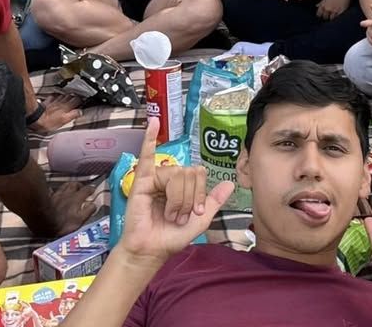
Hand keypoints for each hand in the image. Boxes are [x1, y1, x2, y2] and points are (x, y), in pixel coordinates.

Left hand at [29, 95, 82, 133]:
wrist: (36, 118)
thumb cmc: (48, 122)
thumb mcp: (64, 121)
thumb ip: (73, 115)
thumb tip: (80, 112)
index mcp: (66, 107)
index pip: (77, 100)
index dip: (81, 100)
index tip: (83, 101)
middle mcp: (61, 103)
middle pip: (70, 96)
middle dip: (75, 97)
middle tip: (78, 99)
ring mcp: (54, 101)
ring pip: (63, 95)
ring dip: (67, 96)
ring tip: (69, 98)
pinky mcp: (47, 102)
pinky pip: (54, 96)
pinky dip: (57, 97)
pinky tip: (57, 98)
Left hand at [50, 179, 99, 235]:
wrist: (44, 223)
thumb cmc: (63, 223)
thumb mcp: (80, 220)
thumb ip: (88, 211)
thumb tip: (94, 205)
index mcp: (76, 199)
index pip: (86, 190)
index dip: (91, 189)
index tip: (93, 190)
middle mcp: (67, 194)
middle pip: (74, 185)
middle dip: (80, 185)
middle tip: (82, 187)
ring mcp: (57, 195)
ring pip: (64, 186)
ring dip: (69, 185)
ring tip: (71, 186)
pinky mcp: (49, 199)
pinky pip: (52, 191)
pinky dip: (54, 190)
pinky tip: (53, 191)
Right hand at [116, 117, 233, 263]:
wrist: (153, 249)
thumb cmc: (172, 237)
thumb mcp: (200, 220)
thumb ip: (214, 201)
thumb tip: (230, 183)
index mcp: (185, 186)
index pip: (199, 173)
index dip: (200, 193)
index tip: (196, 212)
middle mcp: (171, 179)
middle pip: (189, 173)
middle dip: (188, 198)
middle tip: (178, 216)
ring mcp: (156, 177)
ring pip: (177, 174)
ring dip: (176, 199)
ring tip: (169, 214)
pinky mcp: (142, 180)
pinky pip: (147, 154)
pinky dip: (150, 137)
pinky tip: (153, 122)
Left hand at [316, 0, 352, 19]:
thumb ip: (322, 1)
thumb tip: (317, 5)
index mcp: (323, 3)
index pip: (319, 14)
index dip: (320, 14)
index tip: (322, 14)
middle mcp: (328, 8)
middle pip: (325, 17)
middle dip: (326, 16)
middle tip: (329, 14)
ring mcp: (334, 10)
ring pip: (331, 18)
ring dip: (332, 17)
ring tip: (334, 14)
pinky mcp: (341, 11)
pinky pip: (337, 17)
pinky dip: (338, 16)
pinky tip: (339, 14)